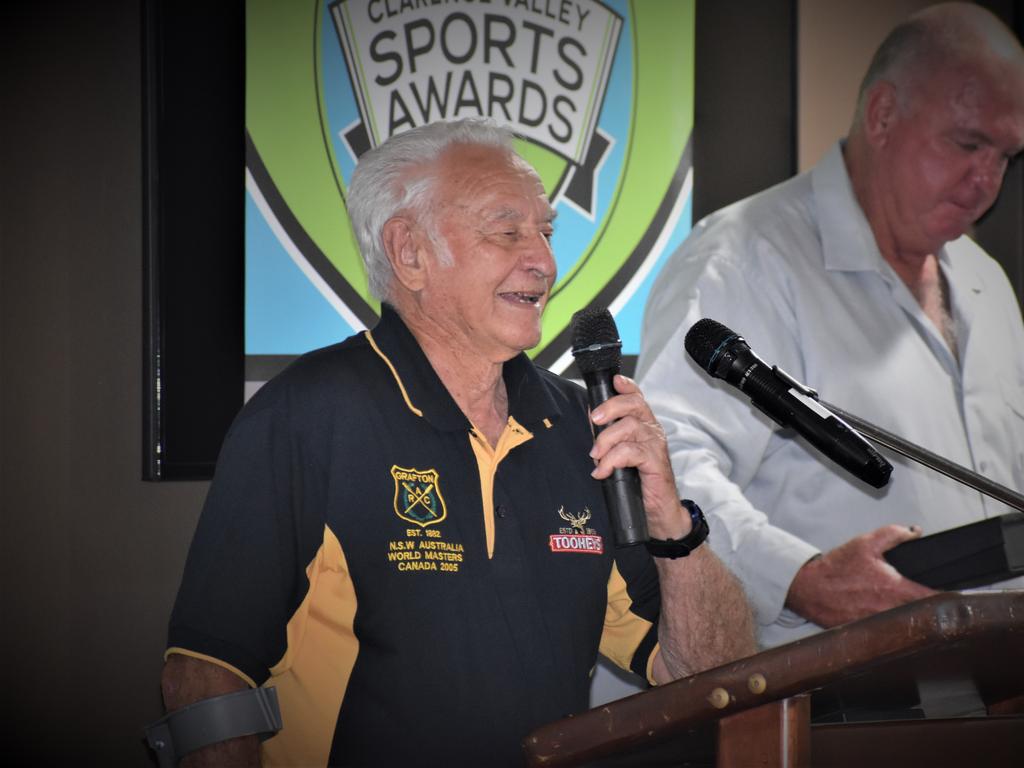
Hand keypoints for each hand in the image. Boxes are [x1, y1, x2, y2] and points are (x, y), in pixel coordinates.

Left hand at [588, 374, 686, 538]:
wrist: (658, 512)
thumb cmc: (638, 482)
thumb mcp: (621, 455)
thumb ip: (609, 437)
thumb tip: (592, 419)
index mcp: (644, 425)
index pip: (637, 397)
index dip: (626, 386)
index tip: (614, 381)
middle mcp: (652, 431)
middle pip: (634, 405)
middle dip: (610, 408)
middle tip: (594, 420)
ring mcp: (655, 446)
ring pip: (630, 427)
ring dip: (606, 440)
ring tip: (596, 457)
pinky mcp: (656, 462)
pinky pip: (631, 452)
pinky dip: (612, 461)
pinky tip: (603, 472)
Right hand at [785, 524, 935, 627]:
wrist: (808, 587)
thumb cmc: (835, 568)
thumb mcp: (865, 543)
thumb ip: (893, 535)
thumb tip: (914, 533)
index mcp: (893, 588)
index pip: (931, 597)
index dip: (946, 596)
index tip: (955, 595)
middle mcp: (889, 609)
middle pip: (920, 612)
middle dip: (922, 604)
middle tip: (917, 595)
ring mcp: (878, 623)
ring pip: (902, 622)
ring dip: (902, 613)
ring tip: (891, 603)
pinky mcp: (866, 631)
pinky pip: (883, 629)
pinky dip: (884, 621)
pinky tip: (874, 611)